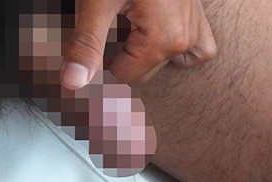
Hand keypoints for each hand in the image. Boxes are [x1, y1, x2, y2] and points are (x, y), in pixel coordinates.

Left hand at [61, 0, 216, 87]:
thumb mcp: (97, 2)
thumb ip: (86, 44)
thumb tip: (73, 83)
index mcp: (164, 41)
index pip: (123, 76)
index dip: (99, 62)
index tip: (89, 40)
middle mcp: (186, 38)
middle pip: (143, 69)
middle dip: (119, 54)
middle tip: (106, 21)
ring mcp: (195, 25)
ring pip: (169, 59)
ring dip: (146, 52)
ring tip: (125, 29)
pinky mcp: (196, 12)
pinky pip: (198, 45)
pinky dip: (176, 43)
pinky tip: (155, 32)